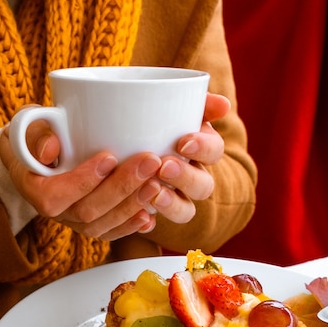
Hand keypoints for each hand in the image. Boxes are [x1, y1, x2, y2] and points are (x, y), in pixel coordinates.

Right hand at [0, 92, 228, 239]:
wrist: (37, 153)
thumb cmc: (35, 135)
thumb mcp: (28, 124)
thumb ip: (36, 133)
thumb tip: (50, 149)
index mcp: (32, 187)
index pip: (53, 196)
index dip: (82, 181)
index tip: (108, 157)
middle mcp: (53, 210)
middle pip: (86, 211)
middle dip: (120, 188)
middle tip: (149, 161)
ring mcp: (73, 220)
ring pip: (102, 225)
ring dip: (131, 205)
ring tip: (156, 183)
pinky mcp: (91, 222)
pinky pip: (111, 232)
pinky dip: (131, 225)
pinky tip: (150, 214)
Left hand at [147, 93, 228, 222]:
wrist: (103, 133)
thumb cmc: (141, 115)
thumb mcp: (163, 103)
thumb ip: (192, 100)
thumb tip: (224, 106)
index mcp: (197, 149)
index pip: (213, 151)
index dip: (204, 149)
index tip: (183, 143)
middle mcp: (189, 176)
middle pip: (203, 186)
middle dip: (186, 177)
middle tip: (164, 167)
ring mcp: (170, 197)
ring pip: (185, 211)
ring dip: (173, 205)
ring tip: (154, 193)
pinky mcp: (146, 213)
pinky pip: (153, 225)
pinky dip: (148, 224)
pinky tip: (141, 218)